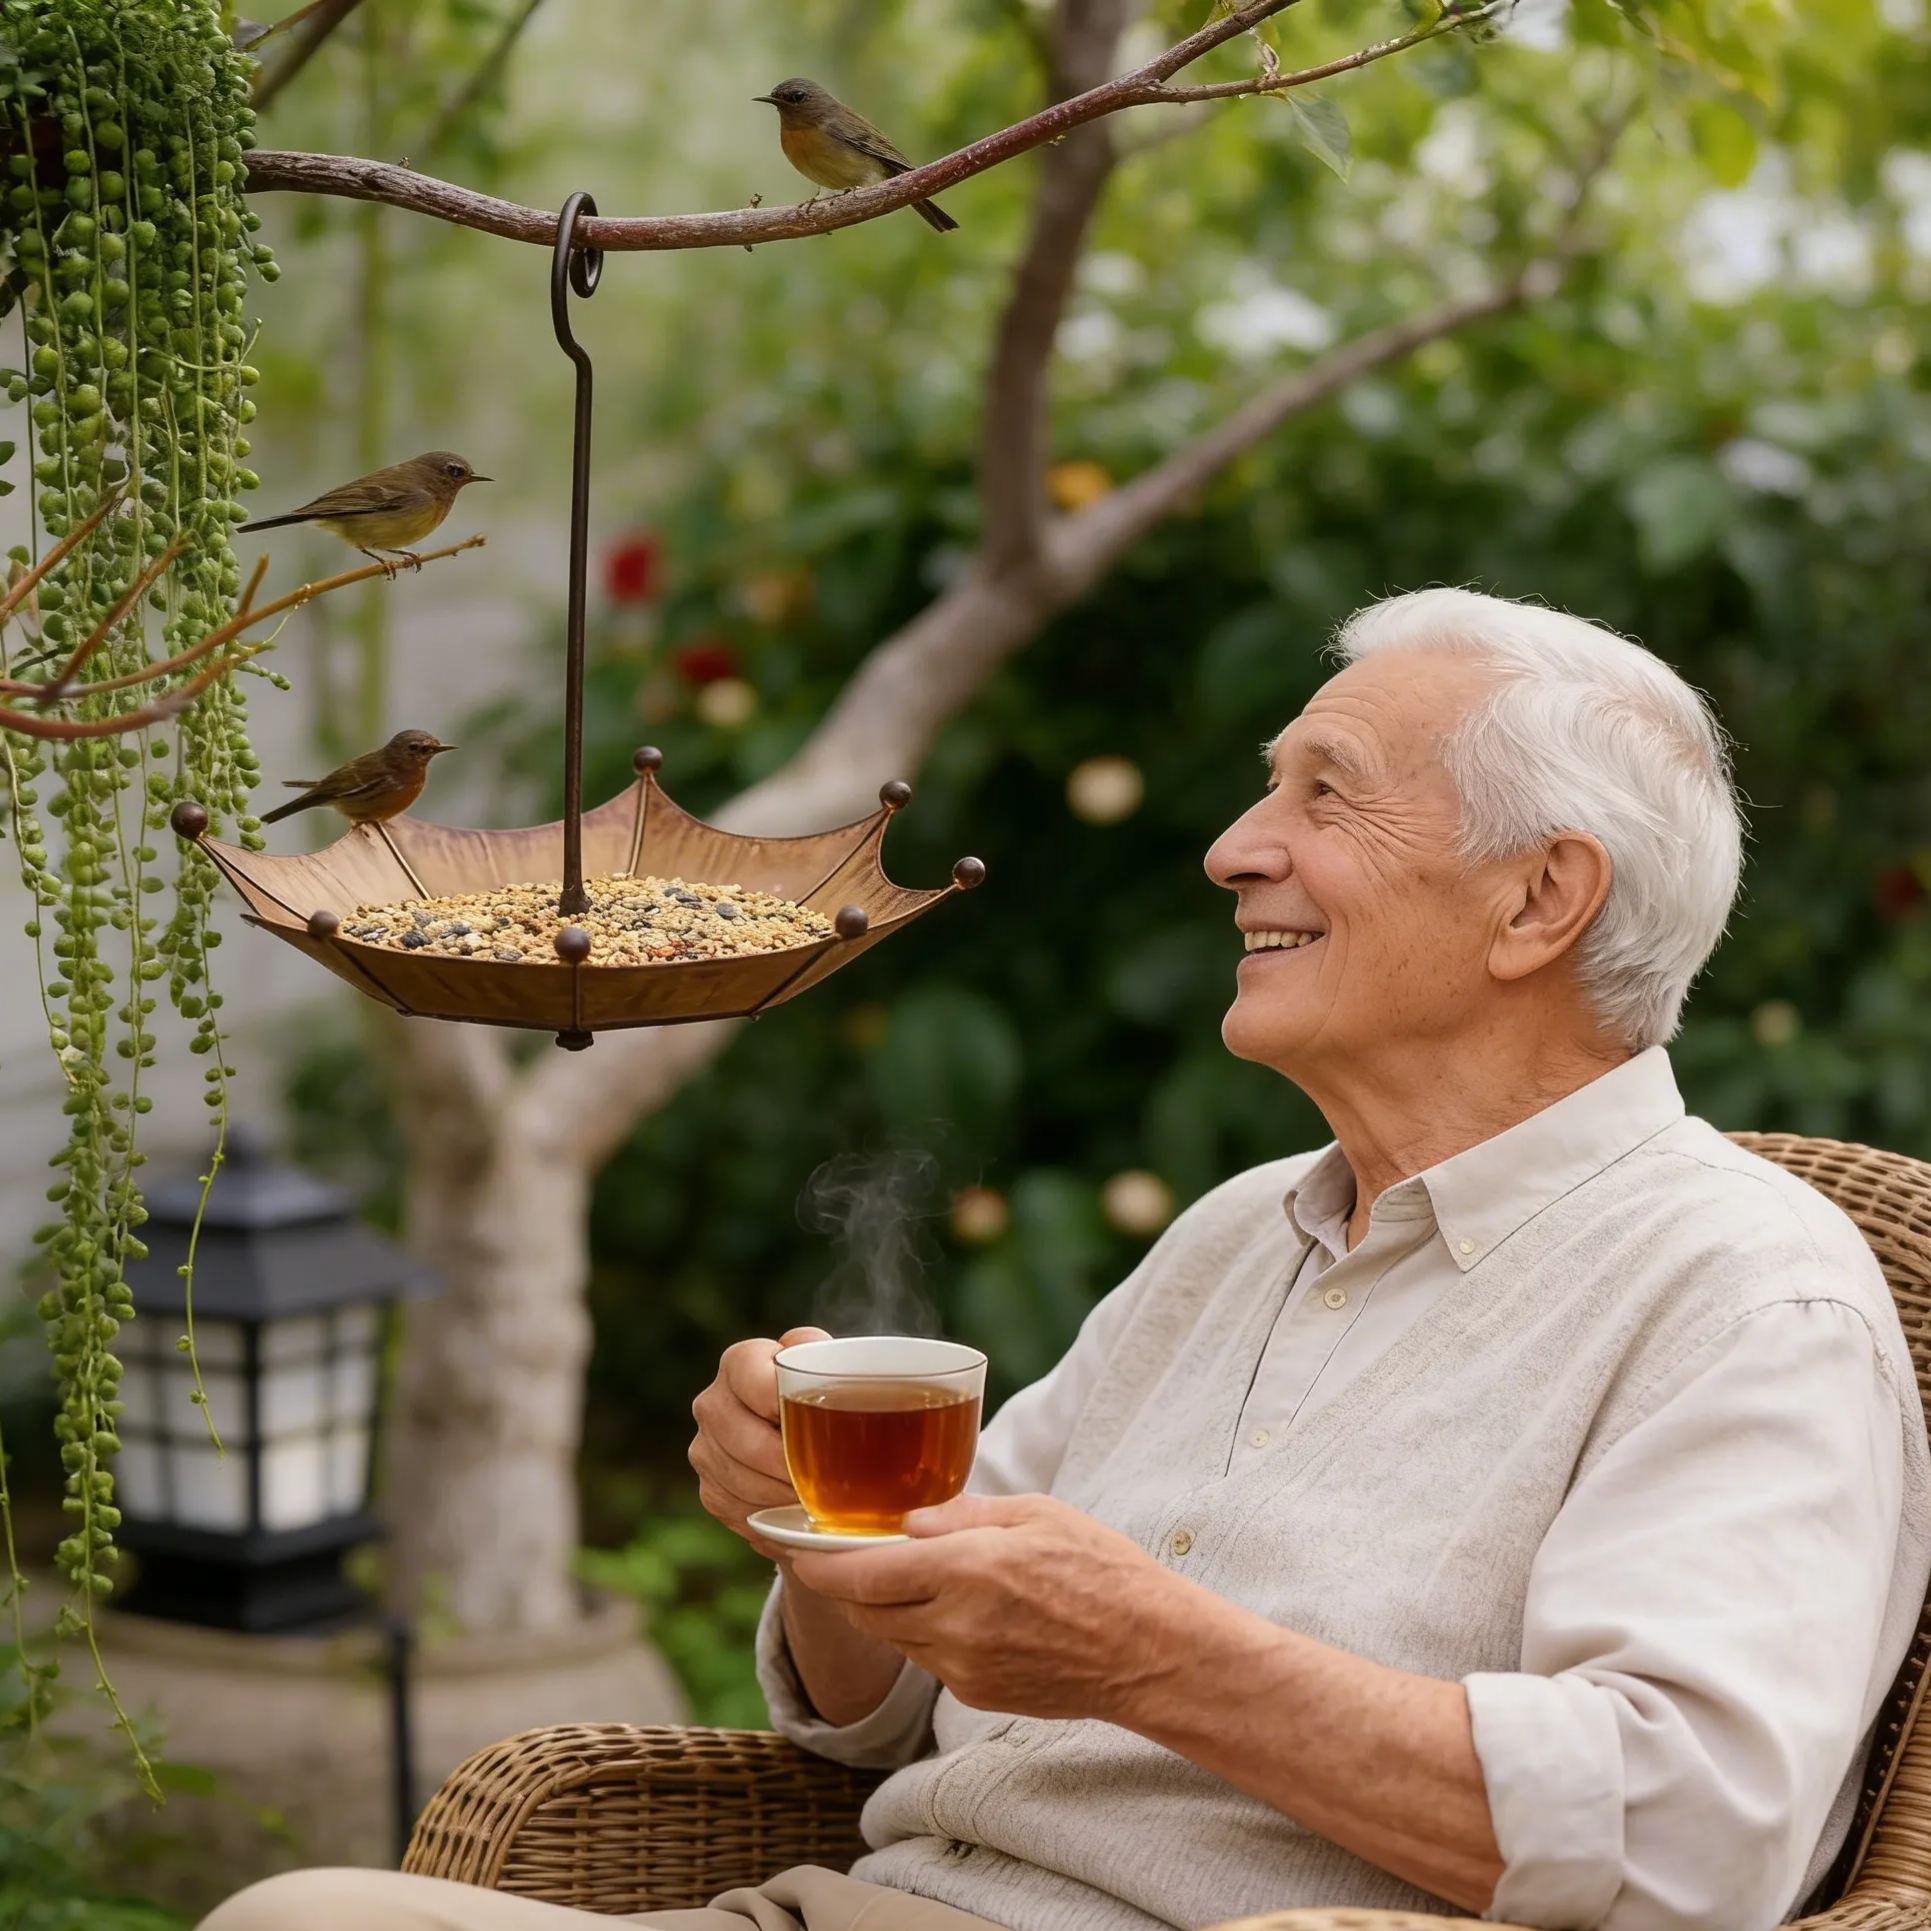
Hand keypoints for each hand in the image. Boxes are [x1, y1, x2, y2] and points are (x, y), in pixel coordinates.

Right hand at [689, 1326, 827, 1559]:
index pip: (748, 1374)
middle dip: (787, 1463)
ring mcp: (704, 1448)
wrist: (799, 1439)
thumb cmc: (819, 1396)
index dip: (775, 1397)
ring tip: (816, 1498)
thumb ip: (817, 1353)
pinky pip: (736, 1508)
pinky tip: (792, 1512)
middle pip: (745, 1440)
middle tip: (824, 1476)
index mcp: (738, 1362)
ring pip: (742, 1479)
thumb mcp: (825, 1365)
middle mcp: (712, 1403)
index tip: (804, 1418)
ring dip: (781, 1494)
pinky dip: (768, 1514)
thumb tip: (809, 1349)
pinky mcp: (709, 1489)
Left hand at [788, 1493, 1185, 1721]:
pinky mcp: (977, 1694)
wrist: (1148, 1651)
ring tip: (902, 1577)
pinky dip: (925, 1632)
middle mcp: (955, 1624)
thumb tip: (906, 1523)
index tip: (794, 1546)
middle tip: (841, 1555)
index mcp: (967, 1569)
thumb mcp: (1035, 1513)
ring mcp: (964, 1668)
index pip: (863, 1573)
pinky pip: (930, 1659)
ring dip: (885, 1609)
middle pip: (867, 1610)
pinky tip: (956, 1608)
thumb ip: (962, 1515)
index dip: (818, 1563)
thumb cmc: (1101, 1569)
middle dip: (847, 1584)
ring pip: (895, 1637)